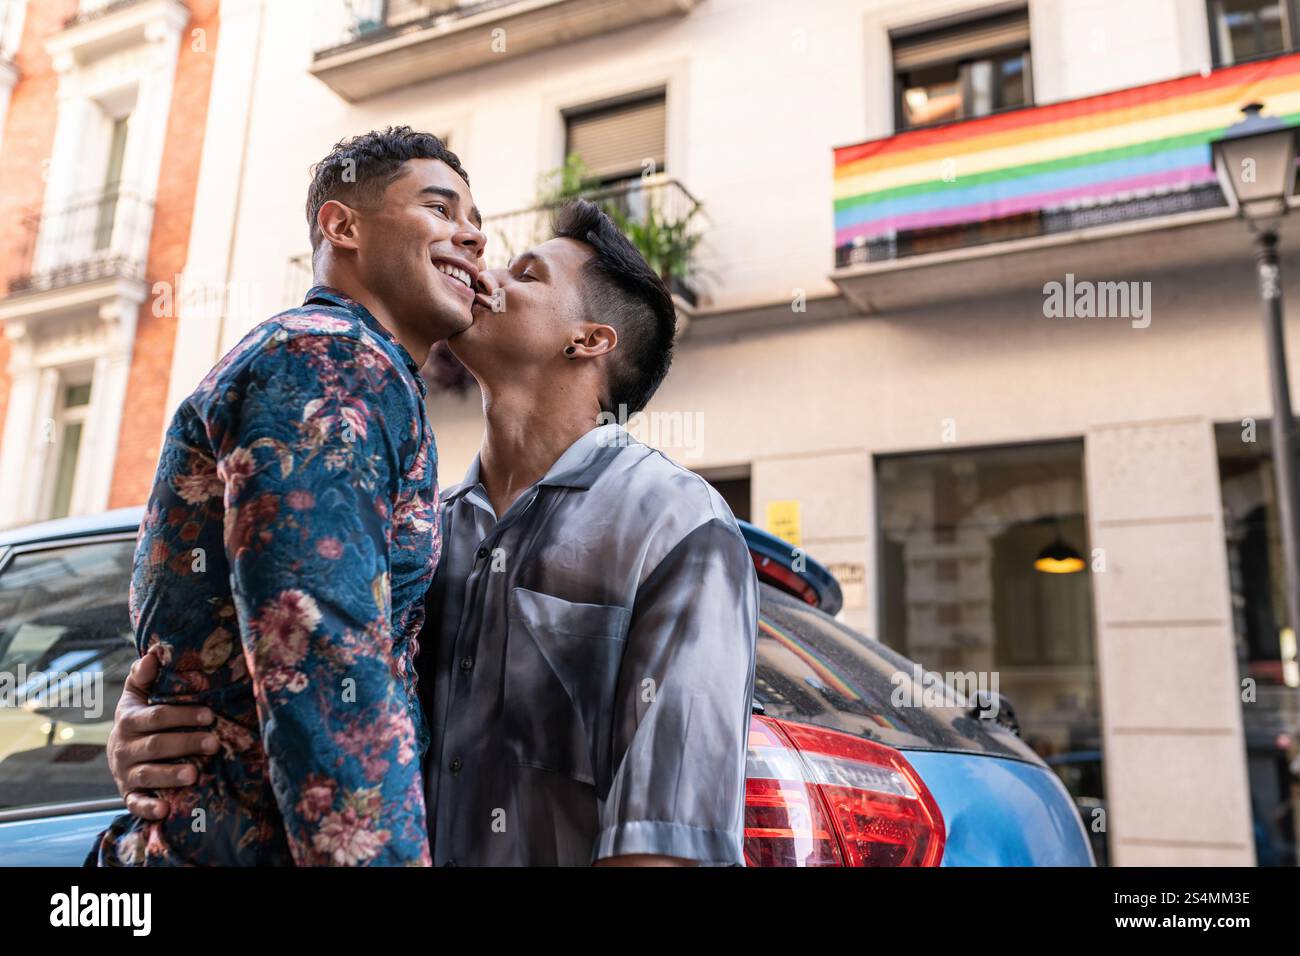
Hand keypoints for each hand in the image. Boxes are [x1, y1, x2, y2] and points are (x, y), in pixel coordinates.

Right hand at [107, 646, 217, 820]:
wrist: (119, 754)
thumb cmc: (139, 719)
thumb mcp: (137, 696)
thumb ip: (142, 675)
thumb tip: (153, 653)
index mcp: (129, 720)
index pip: (155, 717)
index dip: (182, 715)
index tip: (210, 715)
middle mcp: (124, 748)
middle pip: (156, 746)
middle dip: (186, 744)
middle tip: (214, 744)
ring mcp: (125, 773)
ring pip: (147, 774)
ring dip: (170, 775)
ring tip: (195, 775)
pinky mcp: (128, 795)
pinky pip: (135, 803)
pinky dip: (148, 808)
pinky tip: (166, 810)